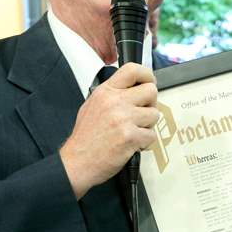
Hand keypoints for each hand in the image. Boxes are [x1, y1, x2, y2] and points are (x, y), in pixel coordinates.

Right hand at [60, 63, 158, 198]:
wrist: (77, 162)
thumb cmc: (85, 137)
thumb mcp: (92, 105)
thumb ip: (113, 94)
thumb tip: (135, 88)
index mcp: (106, 92)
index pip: (133, 70)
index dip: (147, 75)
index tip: (149, 82)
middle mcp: (115, 102)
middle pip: (151, 91)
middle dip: (150, 104)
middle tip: (141, 114)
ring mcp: (124, 119)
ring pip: (155, 114)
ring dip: (148, 125)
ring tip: (134, 131)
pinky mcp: (130, 136)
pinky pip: (152, 135)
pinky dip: (145, 142)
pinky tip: (132, 144)